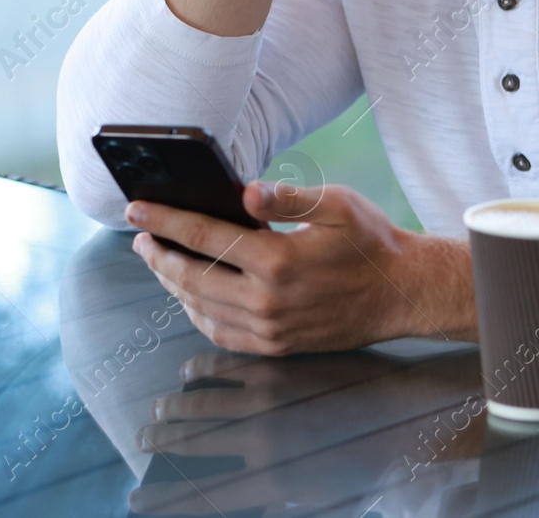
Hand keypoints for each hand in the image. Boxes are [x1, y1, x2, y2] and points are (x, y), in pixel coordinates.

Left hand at [127, 182, 475, 355]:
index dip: (164, 221)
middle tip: (140, 238)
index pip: (204, 236)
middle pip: (191, 277)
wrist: (402, 293)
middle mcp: (267, 300)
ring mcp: (270, 328)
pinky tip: (191, 297)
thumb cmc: (372, 243)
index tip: (136, 210)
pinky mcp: (277, 345)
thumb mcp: (339, 204)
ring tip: (160, 262)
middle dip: (158, 254)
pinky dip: (197, 314)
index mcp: (278, 260)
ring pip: (201, 308)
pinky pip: (222, 334)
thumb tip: (247, 193)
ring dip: (172, 284)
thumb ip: (290, 197)